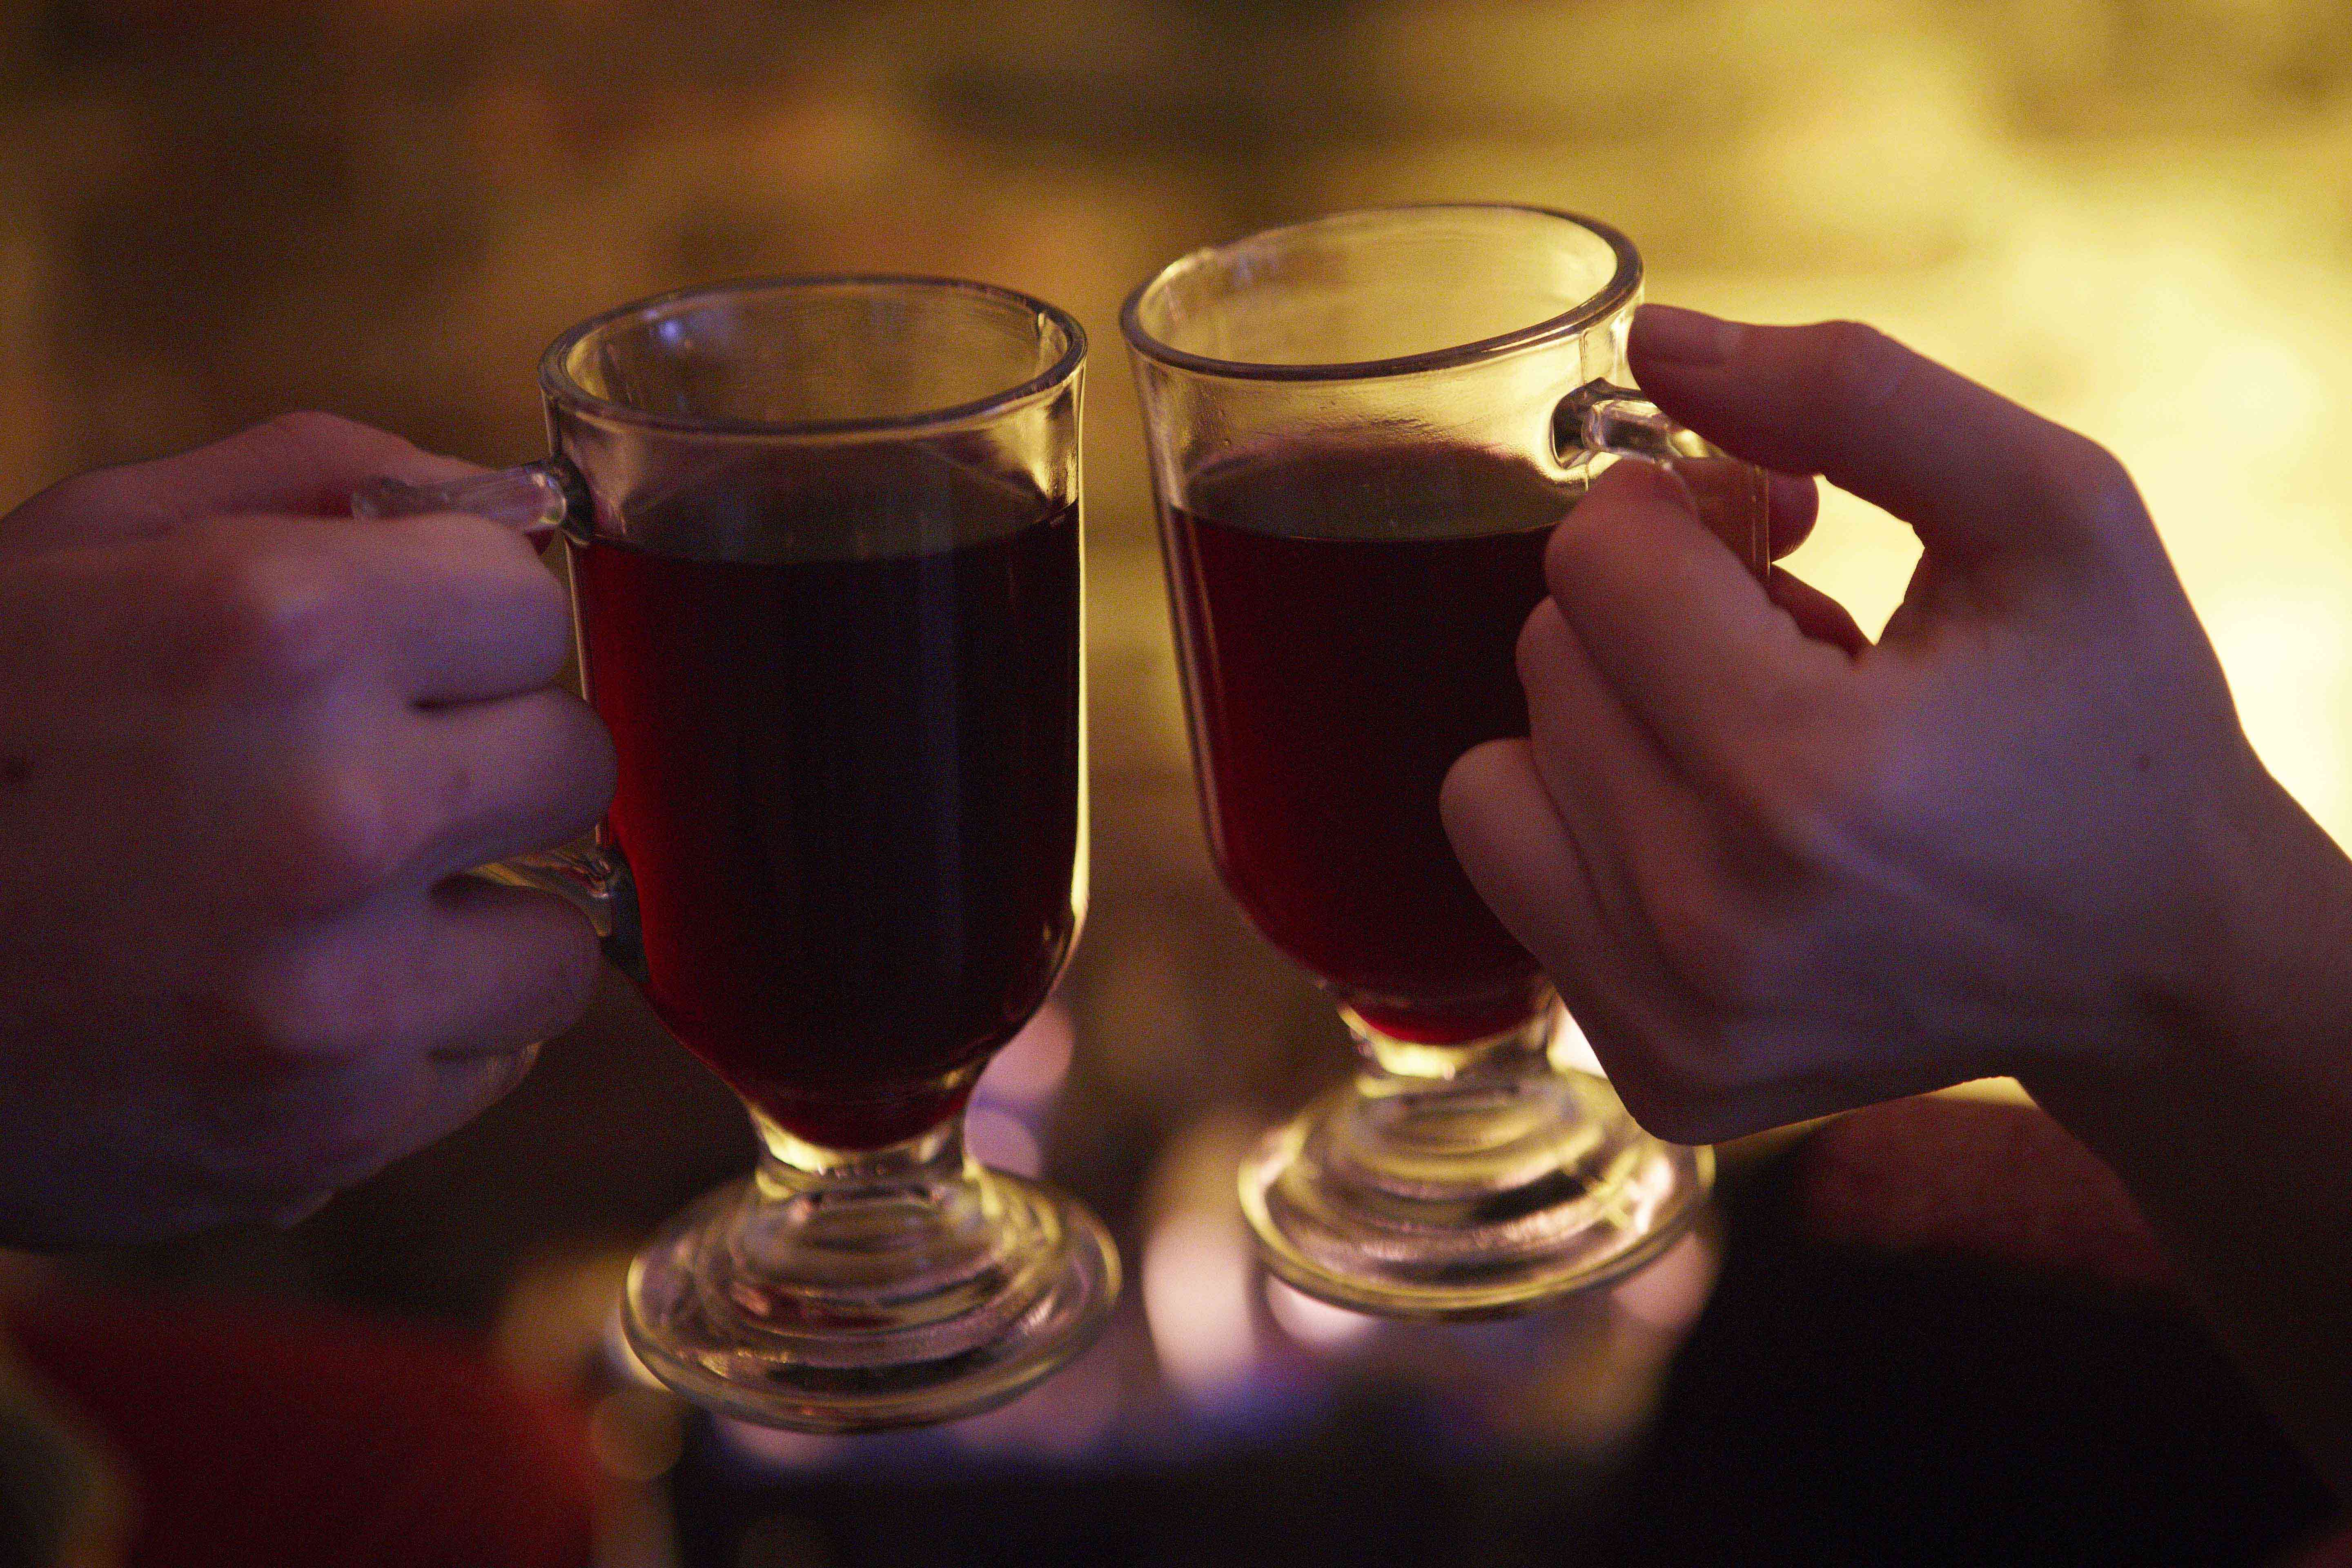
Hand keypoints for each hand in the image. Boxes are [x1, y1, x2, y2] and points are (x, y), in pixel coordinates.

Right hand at [0, 413, 613, 1246]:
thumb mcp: (92, 540)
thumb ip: (321, 479)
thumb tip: (512, 502)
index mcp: (278, 630)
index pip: (531, 608)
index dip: (465, 631)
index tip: (407, 661)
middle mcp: (331, 809)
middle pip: (575, 764)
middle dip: (487, 764)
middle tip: (372, 784)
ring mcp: (336, 990)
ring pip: (562, 939)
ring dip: (479, 919)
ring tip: (349, 911)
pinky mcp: (330, 1126)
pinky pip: (490, 1063)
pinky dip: (421, 1039)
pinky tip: (305, 1003)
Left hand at [1442, 308, 2284, 1142]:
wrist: (2162, 958)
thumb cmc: (2110, 721)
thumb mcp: (2051, 510)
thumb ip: (1852, 392)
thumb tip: (1654, 343)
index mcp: (1803, 780)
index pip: (1595, 560)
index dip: (1678, 511)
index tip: (1770, 526)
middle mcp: (1711, 925)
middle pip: (1547, 660)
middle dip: (1654, 617)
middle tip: (1801, 645)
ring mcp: (1673, 1022)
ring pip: (1498, 771)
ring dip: (1613, 723)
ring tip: (1763, 748)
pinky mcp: (1661, 1076)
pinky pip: (1519, 876)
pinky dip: (1600, 832)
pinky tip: (1735, 841)